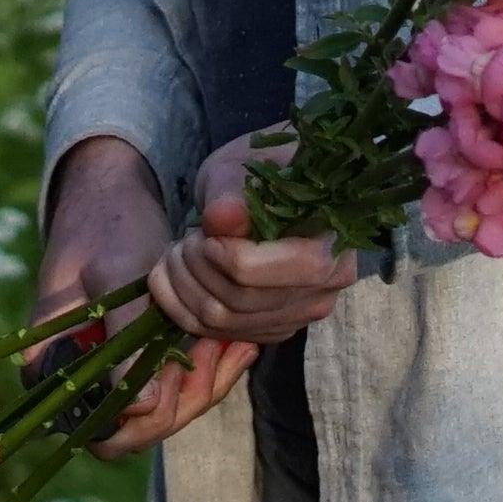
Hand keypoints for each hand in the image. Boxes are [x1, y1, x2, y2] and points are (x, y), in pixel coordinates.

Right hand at [36, 137, 245, 454]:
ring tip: (234, 341)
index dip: (144, 416)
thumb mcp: (115, 277)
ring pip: (168, 408)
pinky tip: (240, 342)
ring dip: (205, 381)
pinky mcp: (145, 358)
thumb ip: (125, 341)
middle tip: (217, 347)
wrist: (114, 195)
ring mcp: (115, 371)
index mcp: (54, 366)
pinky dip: (212, 367)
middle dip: (186, 395)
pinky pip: (181, 383)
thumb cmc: (106, 228)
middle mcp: (82, 380)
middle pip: (139, 427)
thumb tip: (142, 408)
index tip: (181, 367)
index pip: (100, 428)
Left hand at [154, 131, 359, 354]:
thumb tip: (221, 218)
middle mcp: (323, 293)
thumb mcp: (241, 169)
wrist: (263, 194)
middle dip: (198, 267)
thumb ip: (231, 193)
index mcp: (334, 248)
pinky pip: (210, 333)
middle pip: (243, 301)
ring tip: (177, 250)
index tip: (205, 231)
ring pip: (221, 320)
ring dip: (183, 284)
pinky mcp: (265, 331)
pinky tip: (168, 276)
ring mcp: (294, 318)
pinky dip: (177, 305)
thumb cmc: (259, 173)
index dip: (233, 257)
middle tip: (184, 237)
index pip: (285, 271)